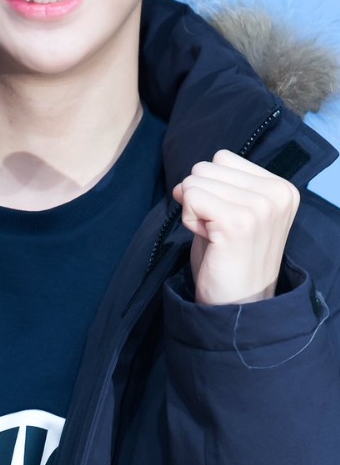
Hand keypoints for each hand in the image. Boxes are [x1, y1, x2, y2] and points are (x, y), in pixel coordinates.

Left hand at [172, 149, 299, 305]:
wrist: (240, 307)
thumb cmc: (231, 260)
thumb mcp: (233, 211)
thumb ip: (215, 186)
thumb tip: (182, 182)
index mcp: (281, 188)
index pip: (222, 158)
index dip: (213, 189)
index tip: (227, 221)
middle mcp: (277, 193)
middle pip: (205, 167)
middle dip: (201, 198)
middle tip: (220, 232)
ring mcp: (260, 207)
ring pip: (194, 180)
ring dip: (194, 211)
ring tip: (217, 237)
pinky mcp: (238, 222)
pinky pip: (190, 197)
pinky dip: (190, 220)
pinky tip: (211, 241)